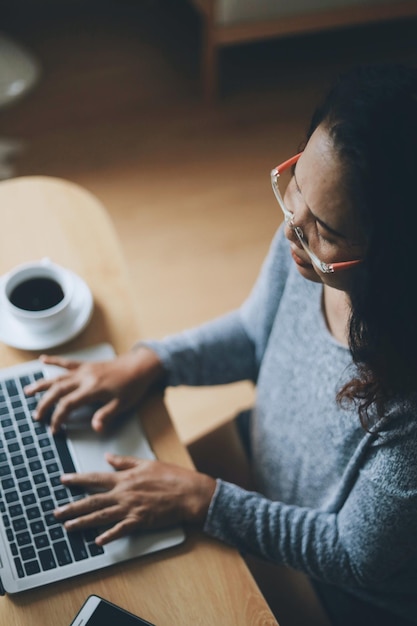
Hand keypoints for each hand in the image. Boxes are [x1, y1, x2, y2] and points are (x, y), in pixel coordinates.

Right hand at [24, 346, 164, 433]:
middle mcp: (85, 378)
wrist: (140, 366)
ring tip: (27, 391)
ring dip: (42, 384)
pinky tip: (43, 359)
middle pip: (58, 391)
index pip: (68, 405)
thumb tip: (95, 427)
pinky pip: (67, 362)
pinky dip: (54, 361)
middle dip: (45, 404)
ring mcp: (84, 370)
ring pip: (58, 377)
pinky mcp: (87, 365)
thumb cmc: (133, 386)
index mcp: (93, 389)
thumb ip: (106, 415)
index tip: (54, 429)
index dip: (58, 418)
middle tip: (37, 416)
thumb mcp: (122, 404)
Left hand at [54, 454, 216, 544]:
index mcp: (125, 478)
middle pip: (92, 501)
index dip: (77, 479)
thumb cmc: (172, 477)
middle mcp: (124, 493)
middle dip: (72, 507)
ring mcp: (131, 508)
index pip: (95, 478)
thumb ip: (124, 461)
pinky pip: (120, 530)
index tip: (63, 480)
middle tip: (56, 512)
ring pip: (101, 516)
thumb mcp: (146, 463)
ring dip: (83, 522)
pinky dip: (108, 536)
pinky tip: (97, 541)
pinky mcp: (140, 521)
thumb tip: (108, 457)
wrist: (190, 493)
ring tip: (68, 527)